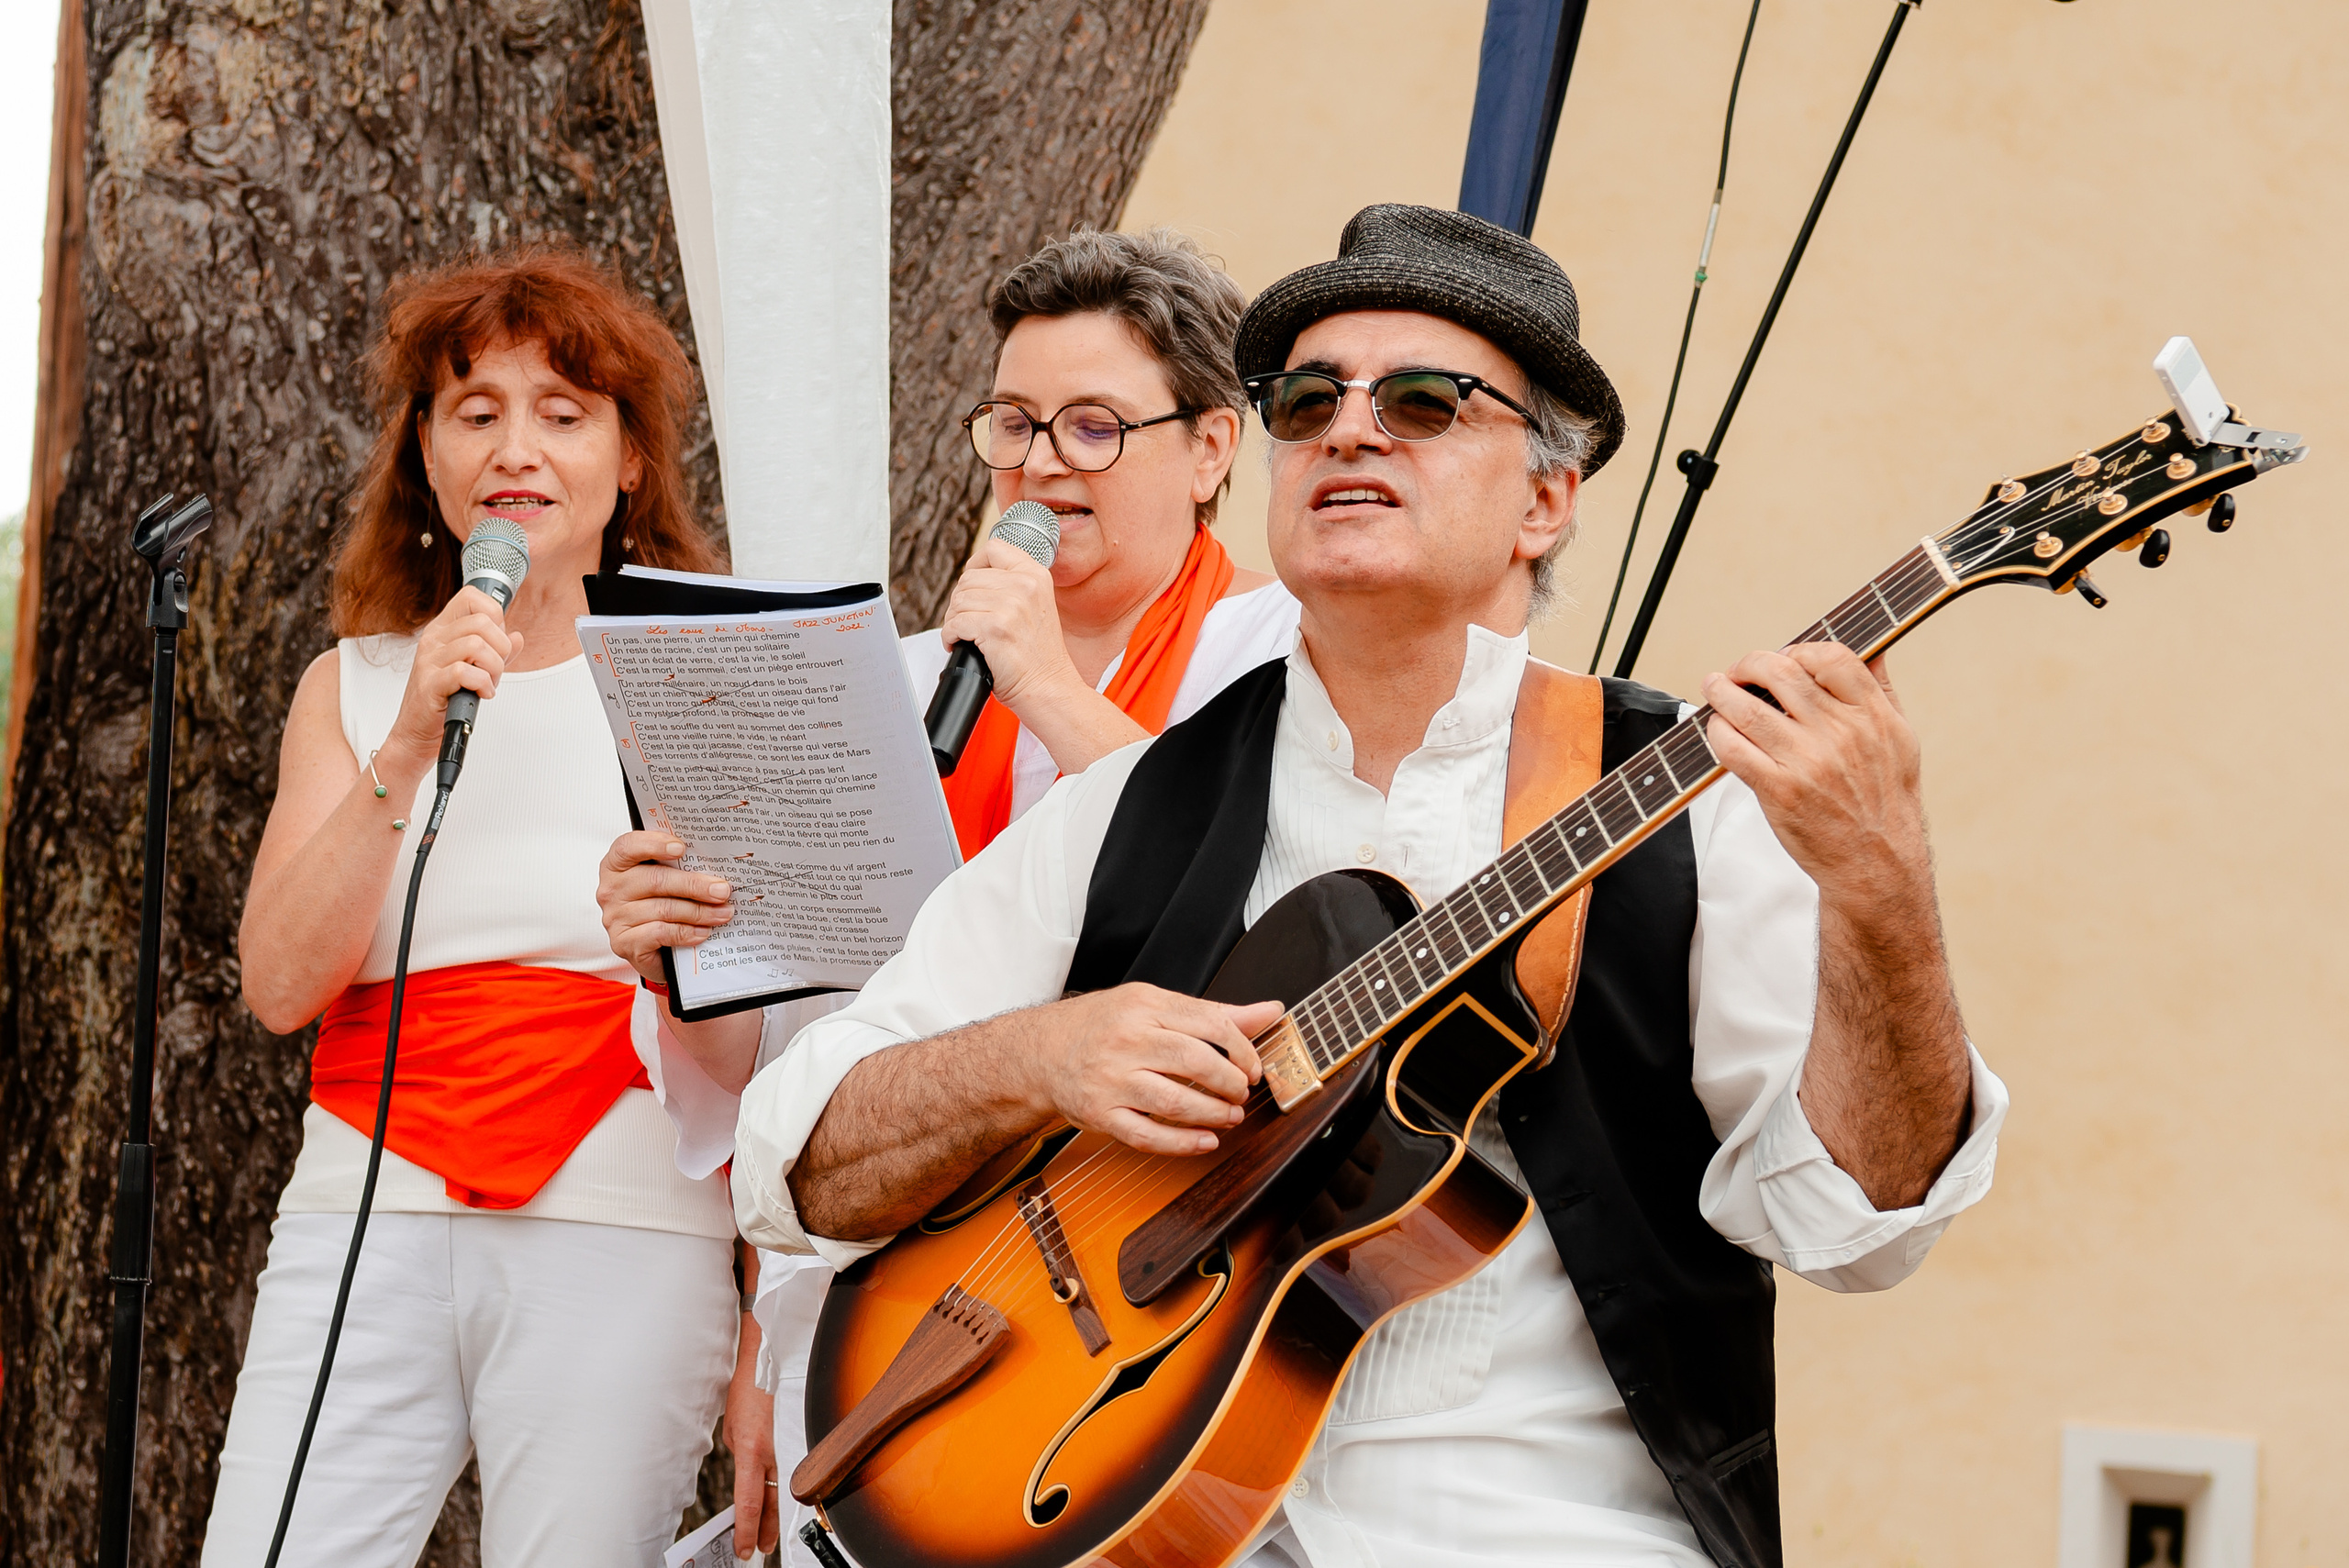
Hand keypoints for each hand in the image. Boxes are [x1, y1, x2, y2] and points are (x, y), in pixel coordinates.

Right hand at [380, 586, 525, 773]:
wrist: (415, 732)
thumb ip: (496, 652)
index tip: (496, 641)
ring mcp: (429, 660)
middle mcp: (434, 639)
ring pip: (477, 645)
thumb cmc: (443, 699)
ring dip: (493, 669)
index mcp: (444, 629)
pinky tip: (481, 694)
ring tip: (487, 683)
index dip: (495, 616)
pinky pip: (465, 672)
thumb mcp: (473, 669)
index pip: (472, 597)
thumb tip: (517, 637)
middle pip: (482, 622)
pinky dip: (483, 684)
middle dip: (501, 649)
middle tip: (494, 670)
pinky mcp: (430, 683)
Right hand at [598, 829, 732, 984]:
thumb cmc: (662, 905)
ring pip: (663, 909)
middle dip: (694, 885)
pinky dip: (685, 932)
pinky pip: (659, 933)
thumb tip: (715, 865)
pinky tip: (702, 932)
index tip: (681, 847)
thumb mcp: (667, 882)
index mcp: (617, 865)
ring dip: (698, 912)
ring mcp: (614, 918)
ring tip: (723, 913)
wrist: (654, 952)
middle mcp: (611, 889)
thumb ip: (680, 867)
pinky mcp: (623, 943)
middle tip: (722, 890)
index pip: (628, 847)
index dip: (654, 844)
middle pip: (655, 880)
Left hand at [725, 1329, 779, 1560]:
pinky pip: (797, 1469)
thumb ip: (741, 1454)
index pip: (749, 1503)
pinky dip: (792, 1488)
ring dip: (779, 1515)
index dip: (747, 1531)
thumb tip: (747, 1472)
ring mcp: (790, 1444)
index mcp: (751, 1450)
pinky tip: (791, 1500)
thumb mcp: (733, 1428)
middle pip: (772, 1503)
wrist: (770, 1356)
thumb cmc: (748, 1389)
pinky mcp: (800, 1435)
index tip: (744, 1550)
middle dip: (766, 1531)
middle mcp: (773, 1451)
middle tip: (761, 1549)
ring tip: (773, 1535)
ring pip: (787, 1489)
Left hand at [938, 537, 1079, 709]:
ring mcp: (1011, 605)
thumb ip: (1011, 586)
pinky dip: (950, 637)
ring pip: (958, 601)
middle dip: (961, 602)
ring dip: (954, 621)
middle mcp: (1025, 585)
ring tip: (967, 636)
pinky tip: (961, 645)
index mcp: (1036, 575)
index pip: (993, 548)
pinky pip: (955, 623)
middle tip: (968, 623)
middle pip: (968, 578)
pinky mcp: (996, 627)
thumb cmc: (1038, 656)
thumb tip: (972, 579)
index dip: (974, 566)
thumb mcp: (1035, 606)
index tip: (972, 586)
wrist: (1049, 687)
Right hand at [1015, 985, 1282, 1155]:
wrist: (1042, 1051)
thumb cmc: (1104, 1025)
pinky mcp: (1099, 1115)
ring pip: (1174, 1103)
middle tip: (1242, 1093)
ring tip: (1230, 1116)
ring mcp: (1111, 1080)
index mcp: (1144, 1007)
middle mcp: (1127, 1041)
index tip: (1253, 1067)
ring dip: (1213, 1114)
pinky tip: (1205, 1142)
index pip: (1209, 1024)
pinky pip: (1147, 1136)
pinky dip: (1182, 1144)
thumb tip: (1270, 1011)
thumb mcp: (1154, 1005)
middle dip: (1230, 1083)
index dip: (1242, 1050)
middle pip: (1195, 1062)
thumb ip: (1214, 1012)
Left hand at [1700, 644, 1931, 917]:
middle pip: (1782, 672)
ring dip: (1721, 691)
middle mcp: (1841, 733)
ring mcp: (1808, 761)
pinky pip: (1733, 748)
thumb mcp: (1901, 740)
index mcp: (1873, 716)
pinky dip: (1717, 732)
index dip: (1799, 648)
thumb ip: (1882, 691)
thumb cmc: (1885, 803)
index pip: (1832, 656)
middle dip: (1750, 664)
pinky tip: (1718, 730)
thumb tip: (1870, 648)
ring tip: (1714, 687)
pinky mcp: (1780, 790)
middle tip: (1737, 672)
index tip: (1784, 657)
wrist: (1876, 865)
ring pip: (1748, 707)